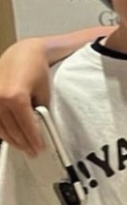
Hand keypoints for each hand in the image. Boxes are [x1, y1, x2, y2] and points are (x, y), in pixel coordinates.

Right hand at [0, 40, 52, 154]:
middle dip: (23, 142)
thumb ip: (40, 110)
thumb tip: (39, 129)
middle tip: (32, 151)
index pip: (25, 125)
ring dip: (11, 139)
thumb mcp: (44, 91)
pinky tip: (10, 136)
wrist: (23, 53)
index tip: (39, 148)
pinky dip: (2, 130)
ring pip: (0, 128)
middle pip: (11, 129)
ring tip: (22, 146)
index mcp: (15, 97)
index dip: (33, 139)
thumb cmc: (37, 70)